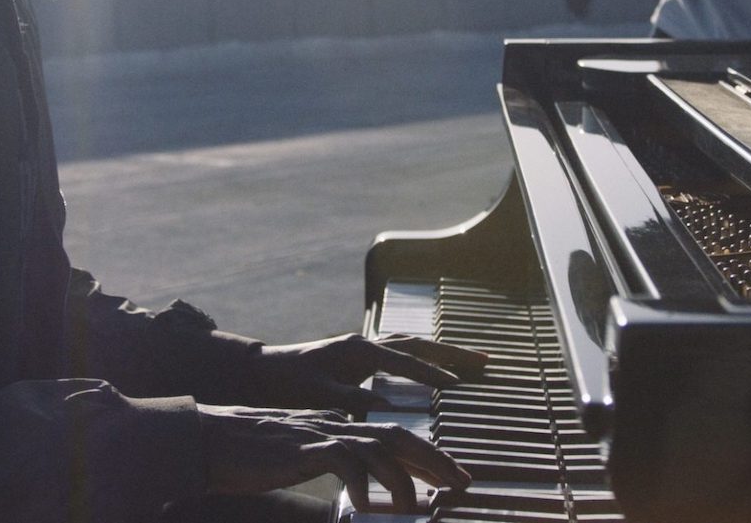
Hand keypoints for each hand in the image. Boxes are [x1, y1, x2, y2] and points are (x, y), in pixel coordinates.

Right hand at [198, 404, 469, 513]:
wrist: (210, 439)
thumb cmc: (249, 454)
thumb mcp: (298, 458)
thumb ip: (328, 461)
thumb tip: (357, 486)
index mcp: (336, 426)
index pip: (391, 435)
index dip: (426, 455)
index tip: (451, 476)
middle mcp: (334, 425)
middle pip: (397, 435)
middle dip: (434, 460)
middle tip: (462, 483)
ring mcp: (319, 434)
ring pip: (378, 446)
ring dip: (404, 477)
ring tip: (418, 505)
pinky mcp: (303, 449)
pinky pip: (344, 462)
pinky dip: (362, 484)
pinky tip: (367, 508)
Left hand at [246, 333, 488, 414]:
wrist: (265, 370)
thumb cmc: (289, 384)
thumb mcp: (318, 395)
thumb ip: (351, 401)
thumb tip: (386, 408)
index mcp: (359, 350)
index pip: (405, 361)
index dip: (432, 372)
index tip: (459, 384)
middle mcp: (365, 343)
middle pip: (418, 343)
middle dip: (452, 351)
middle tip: (486, 360)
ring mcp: (364, 346)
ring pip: (412, 345)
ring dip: (441, 351)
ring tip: (472, 361)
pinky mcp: (361, 355)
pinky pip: (401, 353)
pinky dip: (423, 357)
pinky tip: (436, 367)